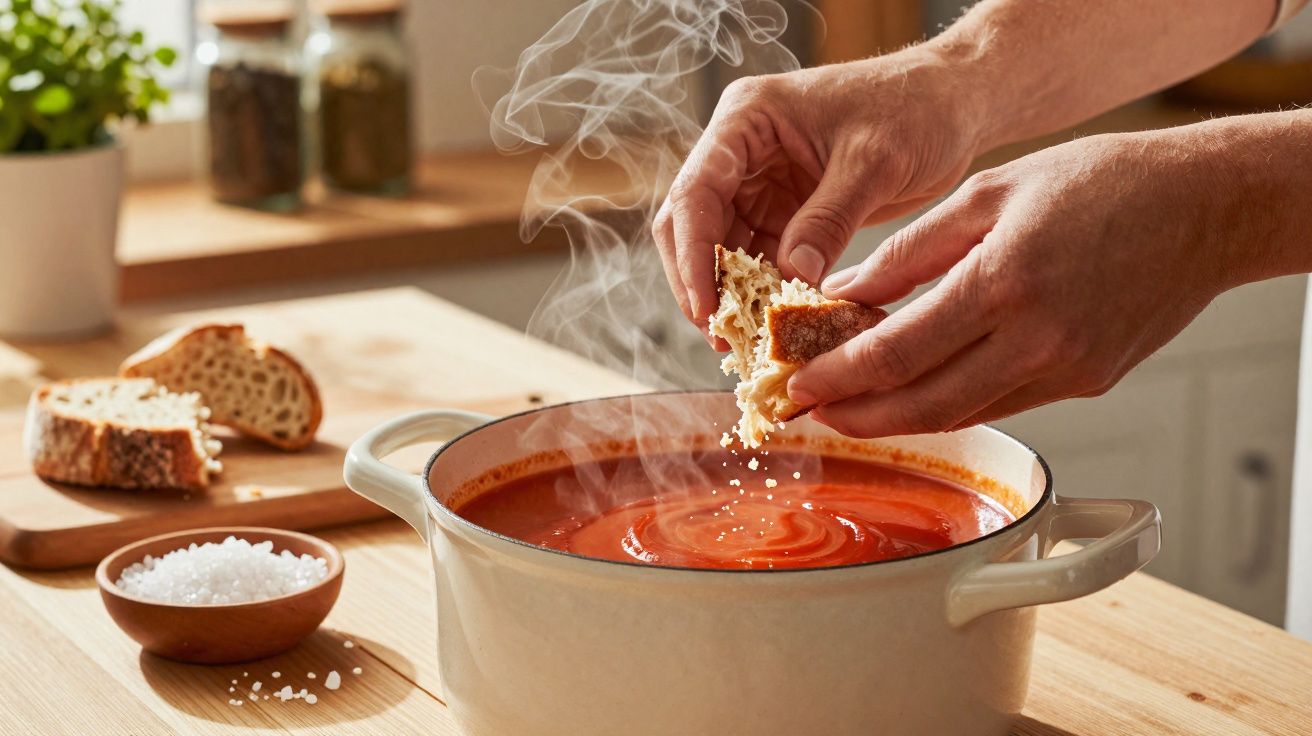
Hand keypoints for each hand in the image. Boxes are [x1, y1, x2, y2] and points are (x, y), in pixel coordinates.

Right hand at [652, 48, 985, 344]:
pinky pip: (757, 260)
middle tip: (722, 338)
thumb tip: (793, 276)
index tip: (707, 310)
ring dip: (730, 295)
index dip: (693, 255)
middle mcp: (740, 151)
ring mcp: (758, 183)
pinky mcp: (784, 212)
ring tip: (746, 342)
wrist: (952, 103)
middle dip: (701, 282)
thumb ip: (829, 219)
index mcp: (746, 119)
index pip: (696, 192)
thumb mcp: (873, 163)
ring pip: (719, 249)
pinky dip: (762, 292)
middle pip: (692, 225)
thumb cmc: (914, 109)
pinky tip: (773, 325)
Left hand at [789, 129, 1244, 436]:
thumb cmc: (1100, 183)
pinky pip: (1004, 403)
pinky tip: (918, 393)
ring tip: (852, 408)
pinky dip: (952, 403)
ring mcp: (1067, 368)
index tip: (798, 386)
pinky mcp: (1088, 382)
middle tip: (810, 413)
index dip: (838, 379)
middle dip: (856, 417)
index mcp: (1004, 282)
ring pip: (962, 413)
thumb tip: (844, 293)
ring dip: (899, 419)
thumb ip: (909, 251)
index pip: (897, 353)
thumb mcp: (988, 194)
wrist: (1204, 207)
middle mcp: (1037, 339)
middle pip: (922, 404)